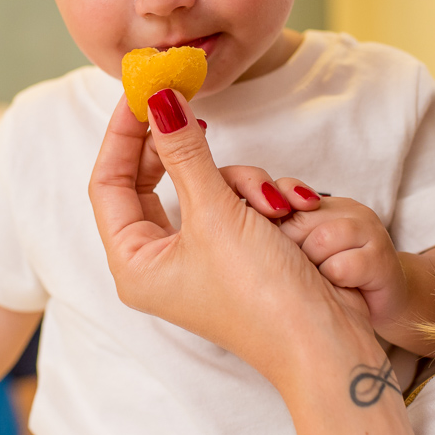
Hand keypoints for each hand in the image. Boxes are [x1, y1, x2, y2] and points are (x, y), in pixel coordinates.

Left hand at [89, 89, 377, 389]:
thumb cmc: (263, 295)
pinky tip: (285, 209)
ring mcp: (196, 258)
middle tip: (194, 112)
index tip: (142, 91)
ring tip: (273, 204)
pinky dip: (253, 196)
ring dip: (238, 181)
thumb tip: (158, 99)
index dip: (122, 133)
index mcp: (134, 263)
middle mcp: (157, 262)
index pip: (108, 183)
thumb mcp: (217, 213)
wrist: (326, 343)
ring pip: (200, 186)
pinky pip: (230, 203)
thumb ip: (184, 151)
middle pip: (152, 181)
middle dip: (185, 153)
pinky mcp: (233, 253)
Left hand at [277, 198, 407, 335]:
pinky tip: (344, 288)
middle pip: (298, 221)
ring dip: (316, 268)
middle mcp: (348, 208)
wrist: (381, 306)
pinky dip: (335, 282)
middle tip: (308, 270)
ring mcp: (369, 229)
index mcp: (323, 204)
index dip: (272, 217)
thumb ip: (279, 228)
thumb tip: (246, 217)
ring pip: (321, 240)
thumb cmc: (331, 279)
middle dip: (294, 253)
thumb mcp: (300, 250)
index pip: (285, 189)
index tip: (278, 246)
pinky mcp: (381, 257)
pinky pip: (340, 267)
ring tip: (326, 279)